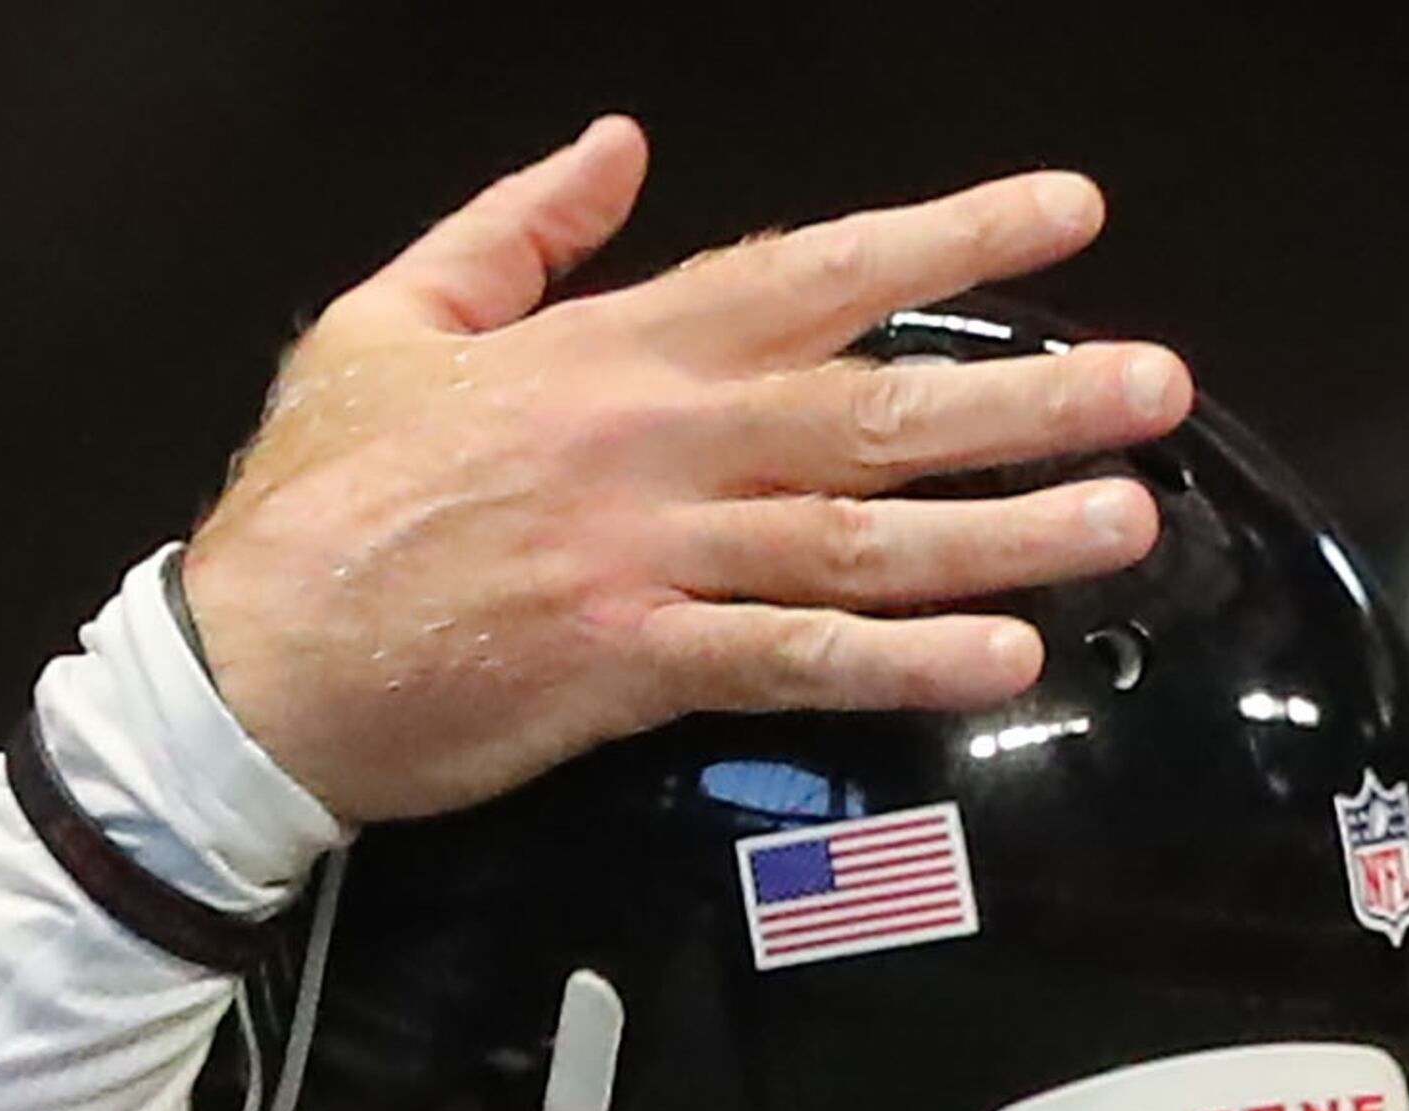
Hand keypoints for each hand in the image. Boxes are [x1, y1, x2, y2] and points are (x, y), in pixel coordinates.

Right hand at [179, 122, 1193, 820]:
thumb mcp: (392, 313)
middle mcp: (657, 443)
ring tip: (1127, 521)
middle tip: (1160, 387)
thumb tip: (614, 142)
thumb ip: (518, 227)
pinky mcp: (635, 670)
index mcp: (615, 348)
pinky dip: (902, 663)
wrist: (248, 663)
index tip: (1069, 210)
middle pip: (877, 406)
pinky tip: (1001, 658)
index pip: (814, 270)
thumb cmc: (318, 495)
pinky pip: (794, 661)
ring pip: (863, 537)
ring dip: (1007, 531)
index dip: (951, 232)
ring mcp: (652, 558)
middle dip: (1031, 393)